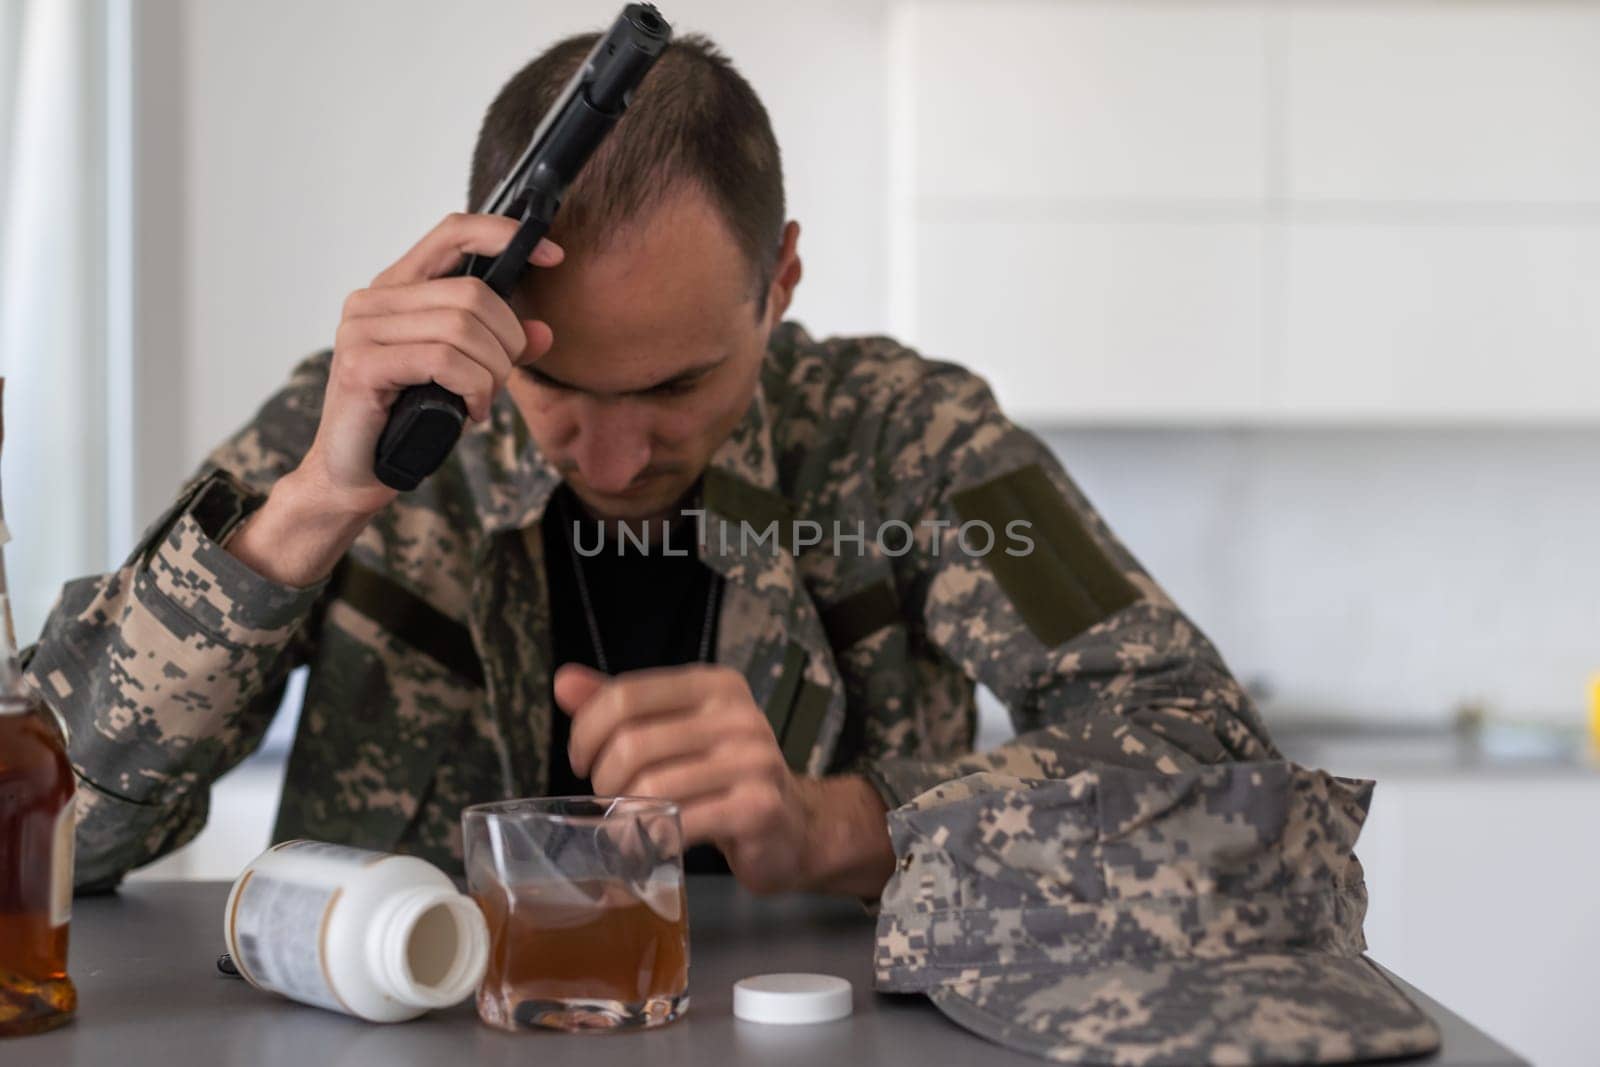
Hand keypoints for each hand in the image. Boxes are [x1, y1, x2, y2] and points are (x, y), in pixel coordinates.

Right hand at [229, 214, 562, 586]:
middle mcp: (373, 300)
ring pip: (463, 326)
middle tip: (500, 379)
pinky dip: (473, 388)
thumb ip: (500, 349)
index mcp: (397, 289)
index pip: (453, 233)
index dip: (503, 234)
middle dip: (507, 341)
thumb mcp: (466, 376)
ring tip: (482, 399)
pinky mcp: (362, 365)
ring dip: (492, 370)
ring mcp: (362, 330)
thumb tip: (544, 331)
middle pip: (473, 292)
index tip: (552, 254)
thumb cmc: (408, 421)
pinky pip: (444, 360)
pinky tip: (470, 413)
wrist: (358, 473)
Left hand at [554, 663, 894, 896]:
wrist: (795, 829)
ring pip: (651, 785)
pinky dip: (648, 840)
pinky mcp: (757, 809)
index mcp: (715, 686)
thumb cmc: (727, 777)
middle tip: (607, 801)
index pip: (627, 694)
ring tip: (623, 827)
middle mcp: (738, 715)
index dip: (587, 730)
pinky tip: (644, 848)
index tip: (583, 761)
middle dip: (604, 779)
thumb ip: (624, 707)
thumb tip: (563, 683)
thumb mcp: (678, 730)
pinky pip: (680, 823)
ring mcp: (753, 762)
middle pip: (633, 741)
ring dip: (623, 815)